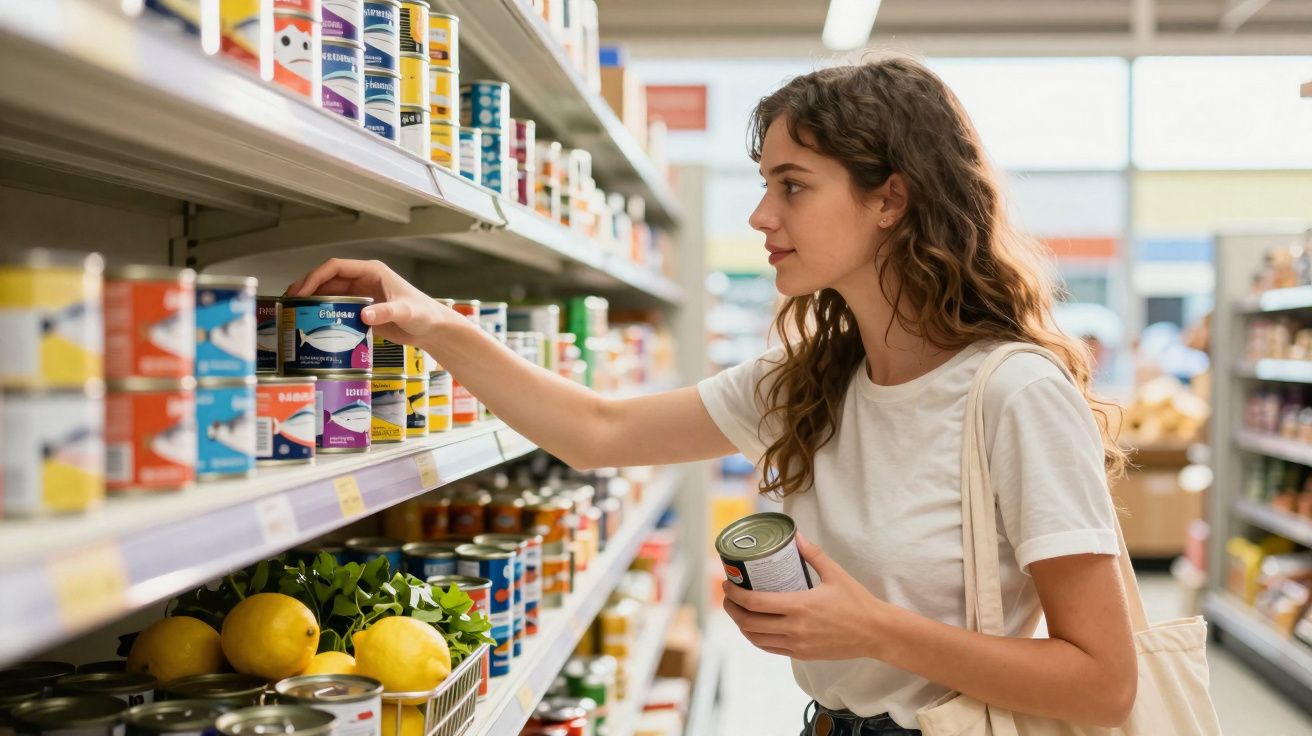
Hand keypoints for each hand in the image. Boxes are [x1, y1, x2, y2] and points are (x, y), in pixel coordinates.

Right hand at [286, 258, 458, 345]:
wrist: (433, 329)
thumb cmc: (424, 314)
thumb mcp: (406, 312)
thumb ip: (386, 312)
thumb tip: (363, 314)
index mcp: (372, 271)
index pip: (336, 268)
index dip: (315, 276)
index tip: (301, 290)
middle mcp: (364, 280)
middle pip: (328, 279)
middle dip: (308, 288)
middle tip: (290, 301)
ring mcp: (362, 294)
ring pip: (330, 293)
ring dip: (313, 300)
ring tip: (295, 312)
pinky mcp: (362, 309)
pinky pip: (338, 307)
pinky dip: (324, 312)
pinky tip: (312, 322)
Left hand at [721, 533, 890, 661]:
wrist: (875, 632)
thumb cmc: (856, 602)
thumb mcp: (834, 573)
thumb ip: (813, 554)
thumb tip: (796, 536)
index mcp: (799, 606)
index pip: (754, 602)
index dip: (734, 594)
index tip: (727, 583)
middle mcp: (794, 628)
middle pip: (748, 622)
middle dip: (732, 609)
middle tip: (728, 596)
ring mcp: (797, 644)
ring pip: (756, 638)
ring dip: (742, 625)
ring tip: (738, 610)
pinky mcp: (802, 654)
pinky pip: (770, 648)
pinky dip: (756, 638)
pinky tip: (755, 627)